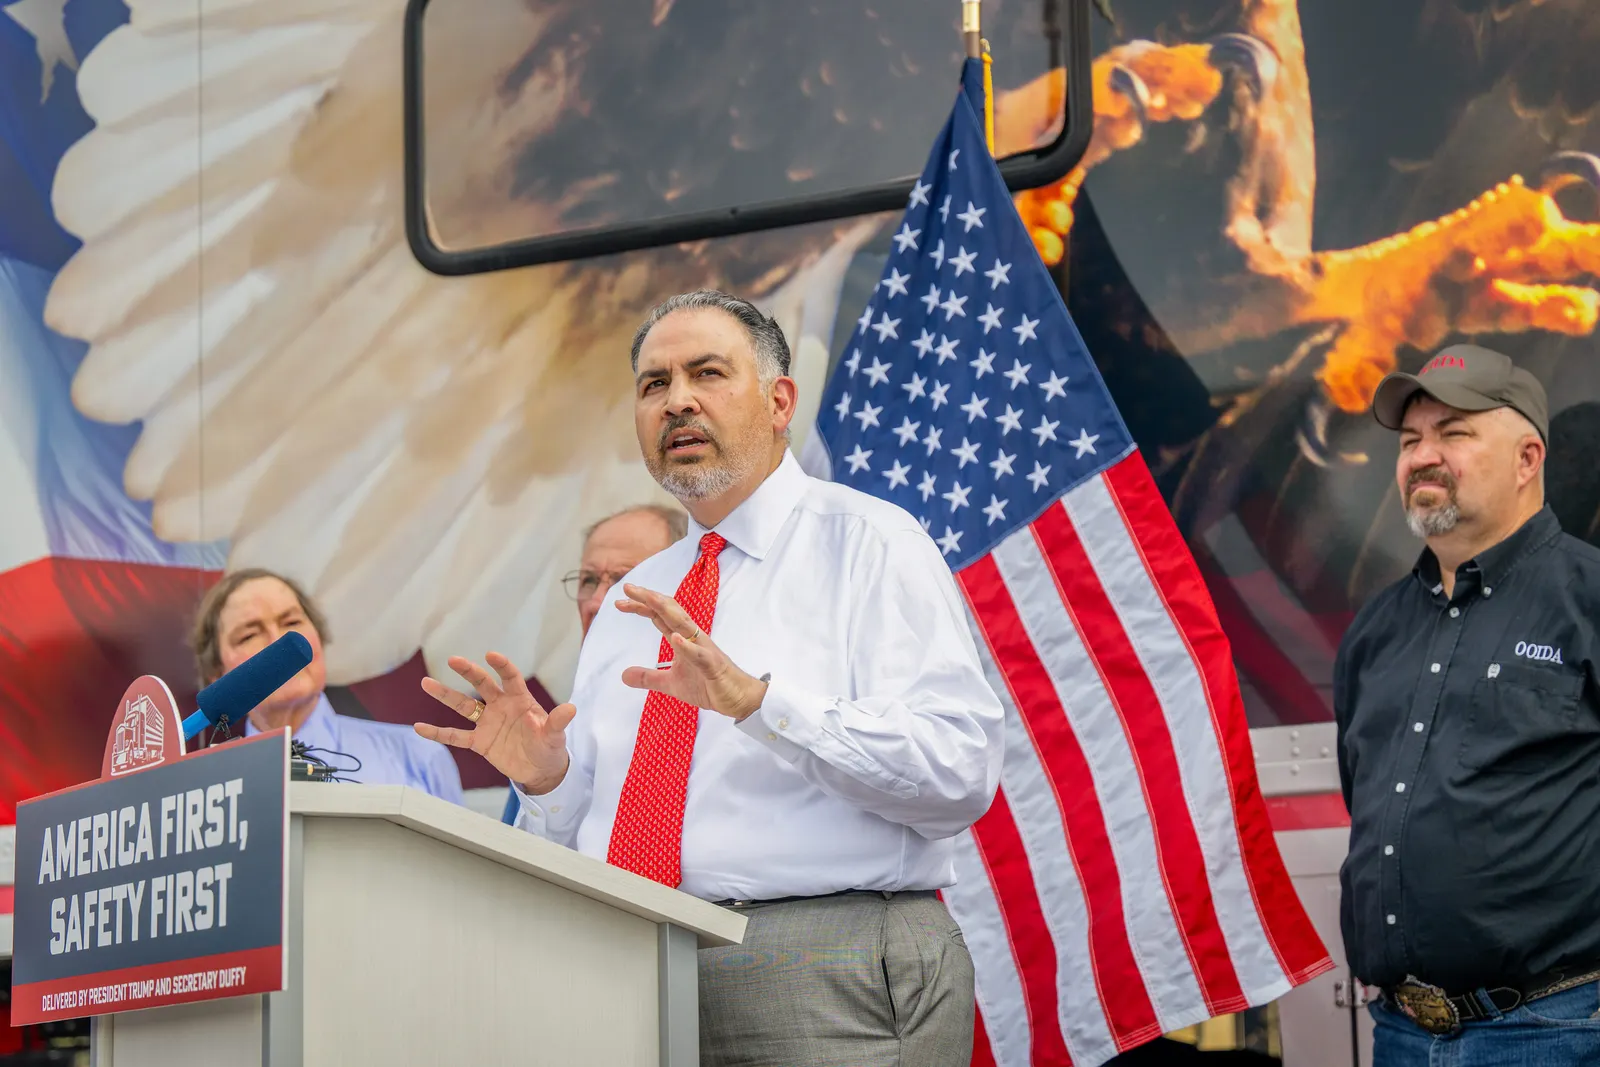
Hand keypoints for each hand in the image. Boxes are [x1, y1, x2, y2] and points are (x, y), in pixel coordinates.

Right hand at [414, 652, 574, 793]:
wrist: (540, 770)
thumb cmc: (550, 747)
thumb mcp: (555, 736)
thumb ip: (558, 723)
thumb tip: (571, 708)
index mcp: (521, 701)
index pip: (510, 678)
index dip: (502, 667)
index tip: (491, 656)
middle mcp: (501, 707)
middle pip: (482, 685)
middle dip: (469, 672)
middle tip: (453, 660)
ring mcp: (488, 723)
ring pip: (463, 706)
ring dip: (446, 695)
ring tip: (426, 683)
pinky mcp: (480, 742)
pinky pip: (455, 736)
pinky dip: (438, 733)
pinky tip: (419, 728)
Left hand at [615, 583, 766, 719]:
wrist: (738, 699)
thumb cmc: (708, 685)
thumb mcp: (671, 683)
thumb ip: (648, 677)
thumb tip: (623, 675)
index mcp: (683, 638)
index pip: (660, 616)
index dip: (640, 606)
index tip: (619, 601)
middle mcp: (694, 638)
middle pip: (670, 611)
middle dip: (649, 598)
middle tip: (628, 587)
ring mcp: (705, 650)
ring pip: (685, 625)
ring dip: (666, 610)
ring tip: (648, 599)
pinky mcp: (713, 666)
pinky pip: (699, 655)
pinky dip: (687, 646)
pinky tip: (675, 639)